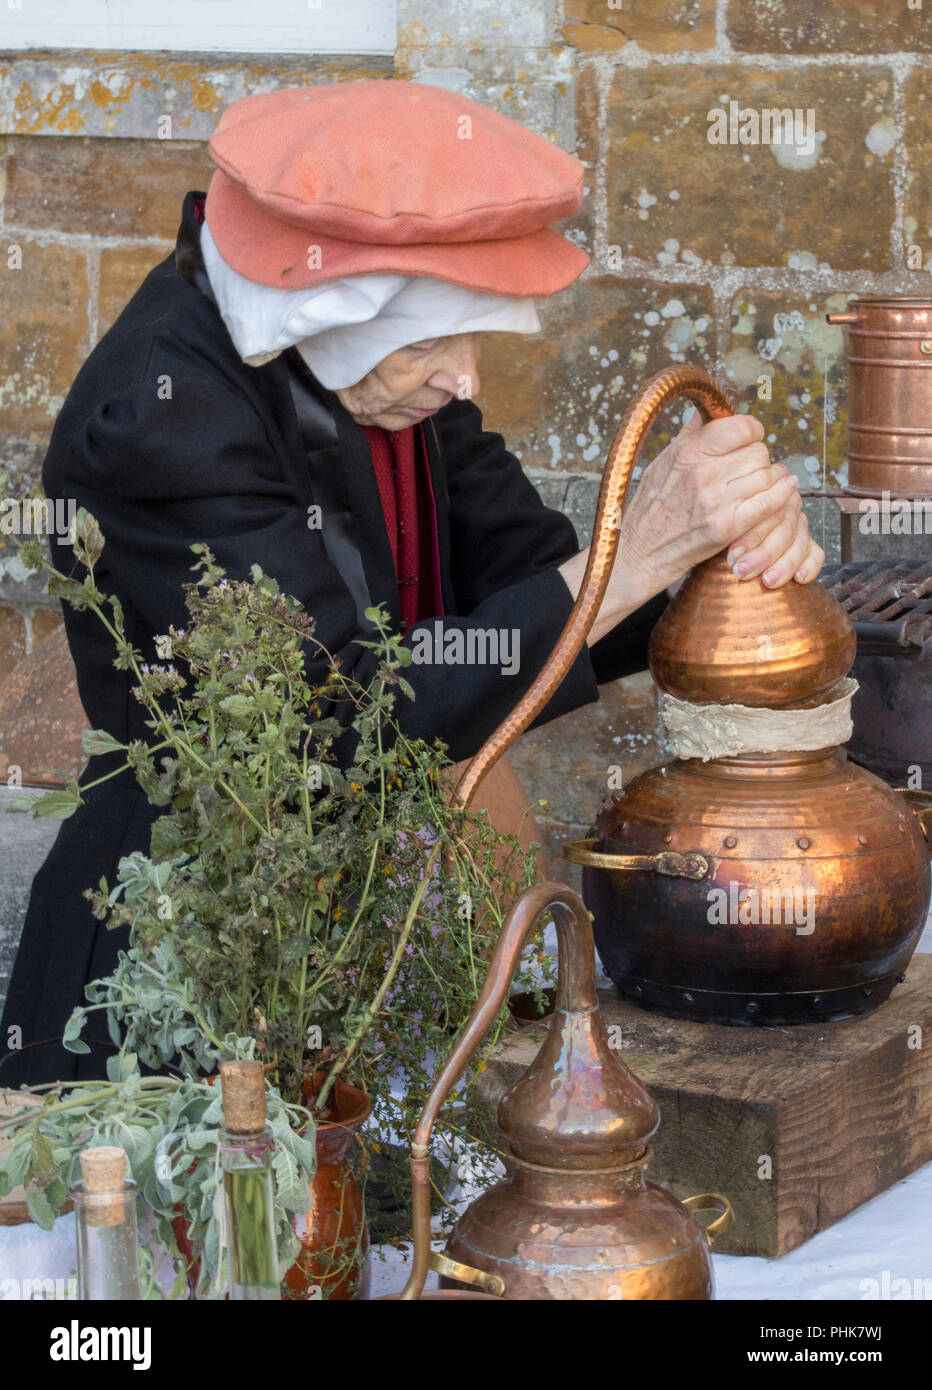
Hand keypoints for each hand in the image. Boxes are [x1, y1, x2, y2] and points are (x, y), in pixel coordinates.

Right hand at [617, 409, 822, 599]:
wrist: (638, 554)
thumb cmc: (650, 510)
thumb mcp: (662, 463)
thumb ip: (690, 435)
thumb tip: (706, 410)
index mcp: (688, 452)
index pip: (741, 427)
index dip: (751, 432)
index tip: (748, 441)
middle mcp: (703, 473)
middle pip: (759, 452)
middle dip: (759, 461)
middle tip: (750, 471)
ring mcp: (716, 501)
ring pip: (768, 475)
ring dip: (770, 480)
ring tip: (761, 485)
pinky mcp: (726, 526)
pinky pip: (770, 502)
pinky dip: (781, 496)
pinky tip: (782, 493)